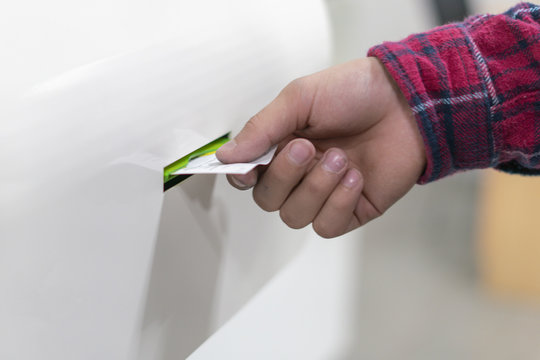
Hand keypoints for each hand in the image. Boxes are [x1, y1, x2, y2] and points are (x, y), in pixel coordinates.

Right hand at [217, 58, 425, 237]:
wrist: (408, 101)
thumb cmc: (355, 92)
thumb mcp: (300, 99)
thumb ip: (261, 128)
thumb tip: (225, 156)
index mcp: (281, 146)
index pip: (248, 176)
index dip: (243, 176)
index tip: (248, 168)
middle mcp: (299, 174)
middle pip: (268, 200)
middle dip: (285, 176)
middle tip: (308, 147)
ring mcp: (324, 194)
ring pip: (295, 217)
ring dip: (315, 188)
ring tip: (342, 159)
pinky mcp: (351, 210)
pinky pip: (327, 226)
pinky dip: (338, 203)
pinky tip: (355, 178)